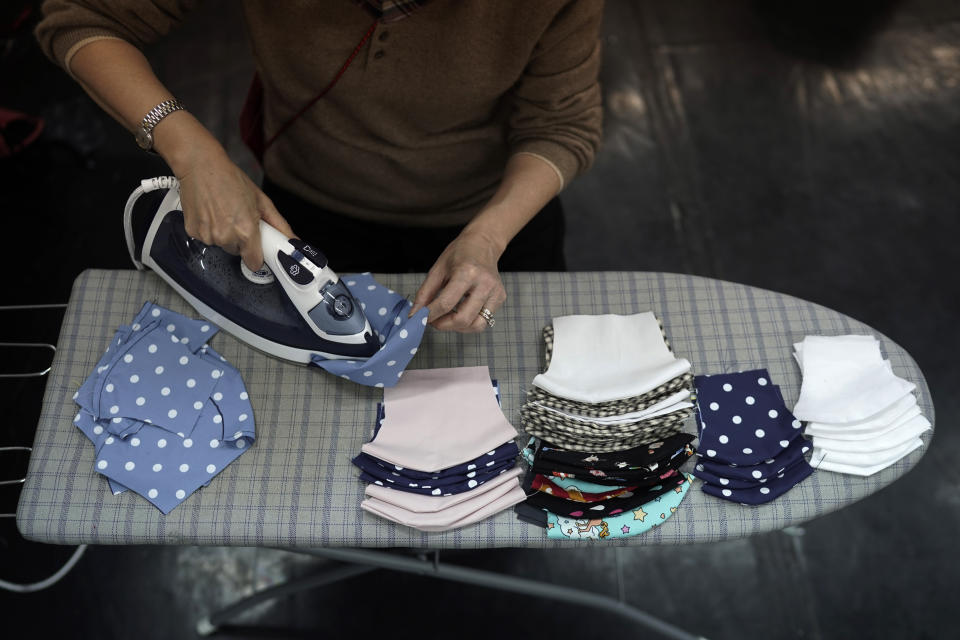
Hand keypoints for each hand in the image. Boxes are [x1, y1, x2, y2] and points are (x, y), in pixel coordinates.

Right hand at [174, 146, 293, 270]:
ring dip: (223, 234)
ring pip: (221, 245)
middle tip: (237, 218)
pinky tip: (210, 213)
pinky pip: (206, 239)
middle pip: (237, 251)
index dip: (256, 254)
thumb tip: (293, 241)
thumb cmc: (231, 179)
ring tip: (222, 212)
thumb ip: (278, 225)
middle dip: (239, 239)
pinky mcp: (193, 232)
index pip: (254, 262)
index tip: (256, 248)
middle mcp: (226, 236)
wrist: (201, 166)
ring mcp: (208, 236)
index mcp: (246, 230)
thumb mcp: (261, 201)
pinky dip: (208, 229)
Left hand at [410, 228, 506, 331]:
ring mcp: (495, 292)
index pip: (446, 303)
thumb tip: (415, 313)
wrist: (483, 244)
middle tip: (432, 321)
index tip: (419, 318)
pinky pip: (483, 321)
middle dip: (443, 325)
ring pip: (476, 325)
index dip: (430, 315)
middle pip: (463, 319)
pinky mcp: (500, 298)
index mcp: (467, 272)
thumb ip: (425, 293)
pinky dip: (468, 323)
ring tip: (446, 318)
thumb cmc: (460, 254)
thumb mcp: (438, 269)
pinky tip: (459, 312)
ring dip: (457, 328)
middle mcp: (485, 284)